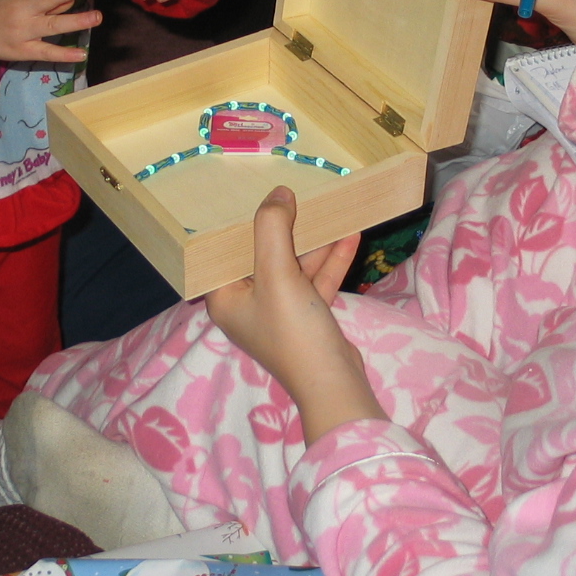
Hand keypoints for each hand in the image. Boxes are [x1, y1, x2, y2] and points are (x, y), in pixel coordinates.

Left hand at [205, 188, 385, 445]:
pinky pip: (314, 281)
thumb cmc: (293, 329)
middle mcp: (247, 304)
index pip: (225, 252)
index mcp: (225, 297)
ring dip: (313, 242)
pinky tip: (350, 235)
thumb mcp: (277, 273)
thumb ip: (273, 228)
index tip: (257, 194)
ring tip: (330, 208)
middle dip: (284, 227)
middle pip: (262, 256)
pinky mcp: (307, 317)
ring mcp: (279, 311)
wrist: (334, 383)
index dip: (241, 223)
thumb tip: (279, 193)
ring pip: (293, 267)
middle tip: (298, 194)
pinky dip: (330, 261)